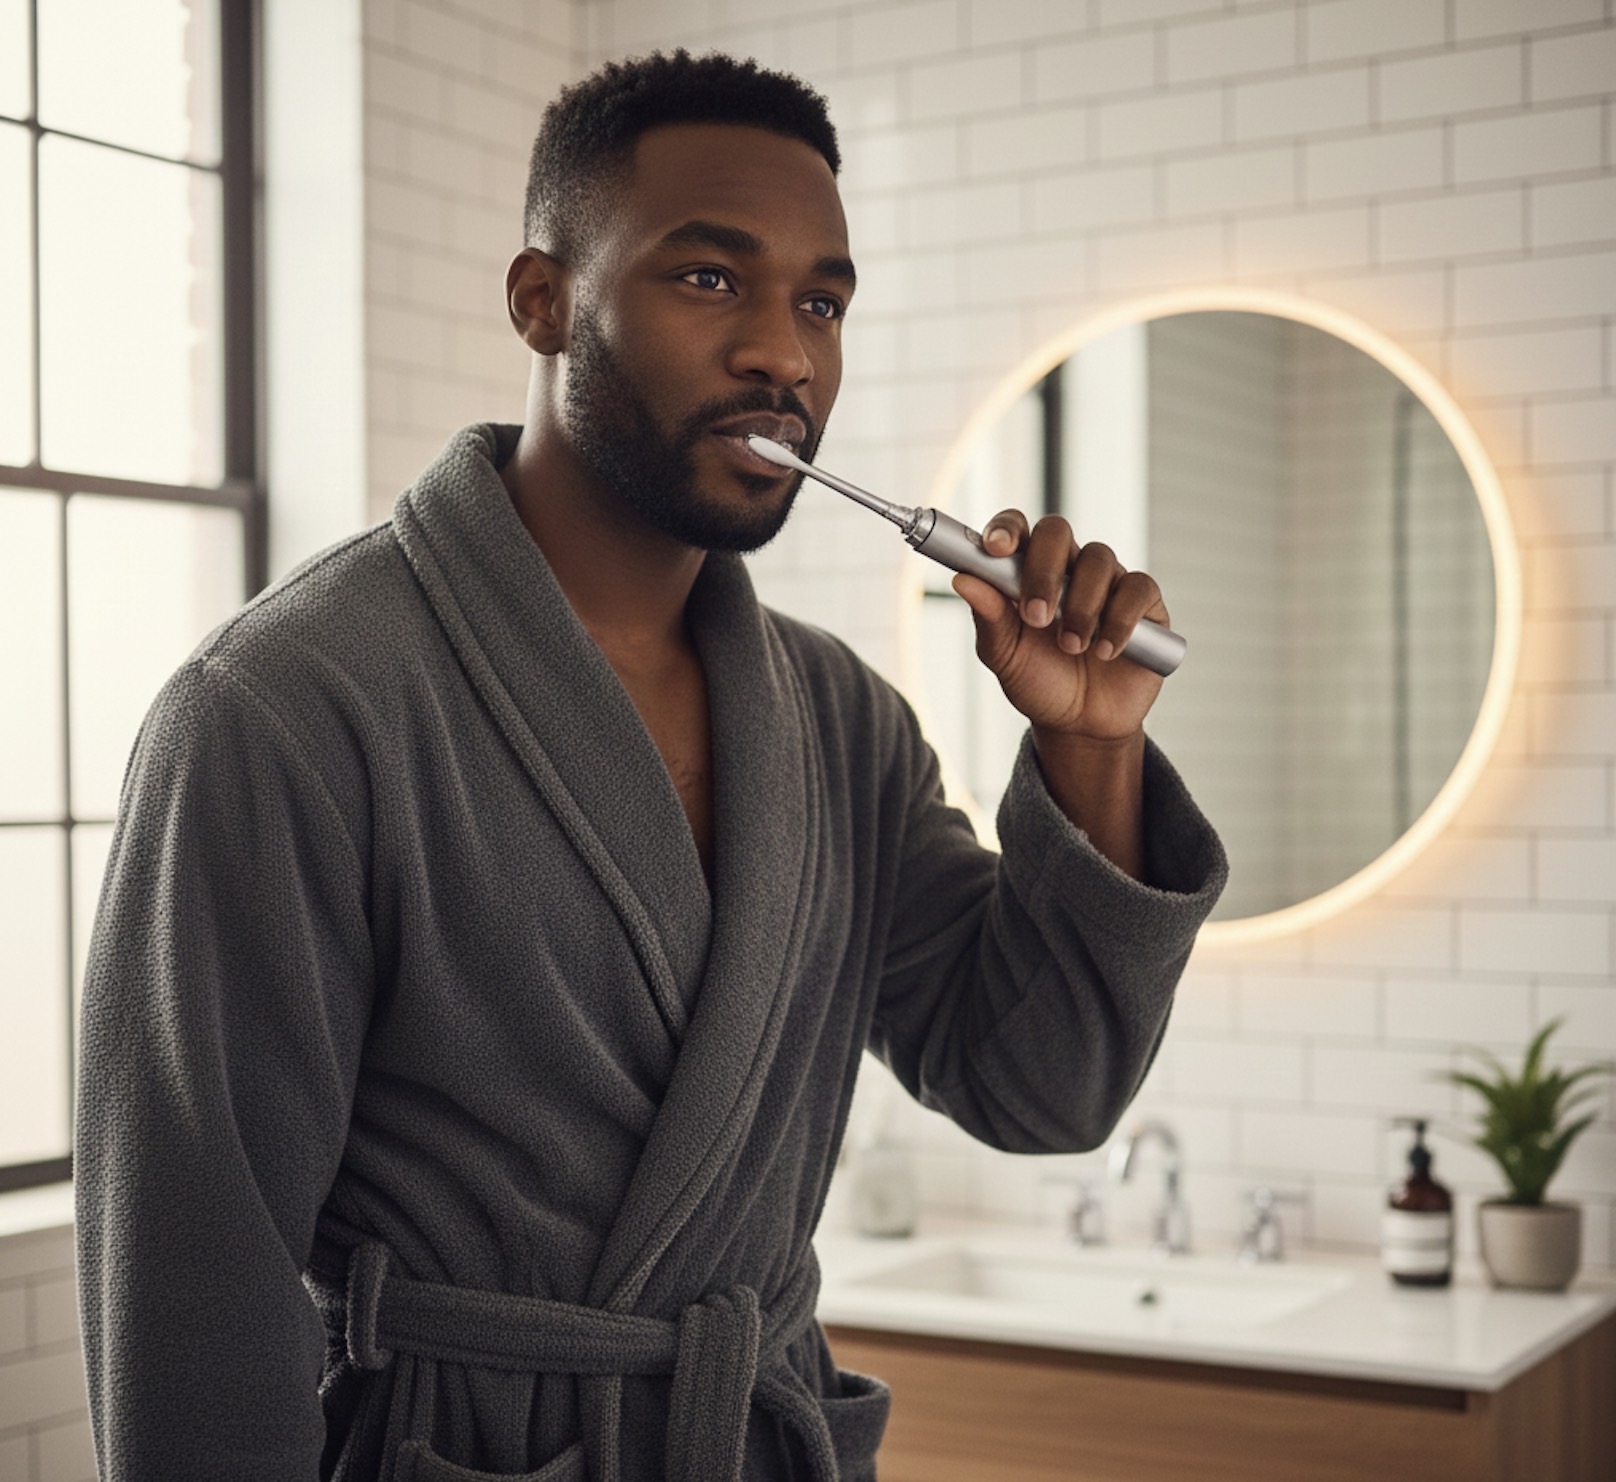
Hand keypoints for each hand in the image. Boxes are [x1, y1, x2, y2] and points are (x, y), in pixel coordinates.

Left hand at [951, 511, 1168, 742]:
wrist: (1082, 725)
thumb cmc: (1039, 683)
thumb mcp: (1005, 657)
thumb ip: (989, 618)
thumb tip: (963, 579)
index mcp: (1026, 571)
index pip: (1017, 529)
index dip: (1006, 529)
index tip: (995, 549)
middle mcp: (1067, 567)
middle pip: (1057, 531)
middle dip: (1044, 570)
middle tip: (1036, 617)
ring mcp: (1108, 581)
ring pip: (1098, 559)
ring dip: (1081, 606)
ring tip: (1072, 648)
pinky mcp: (1144, 603)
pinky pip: (1138, 588)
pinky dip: (1120, 620)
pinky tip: (1106, 651)